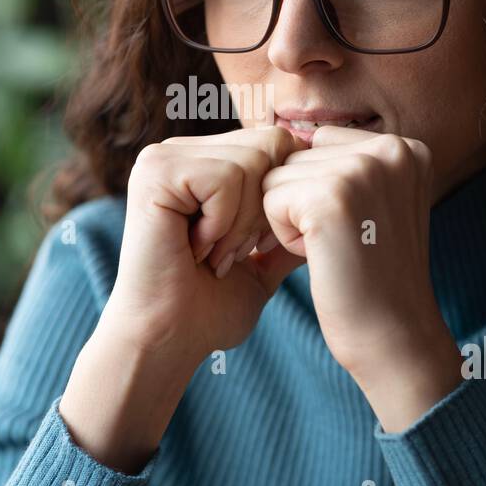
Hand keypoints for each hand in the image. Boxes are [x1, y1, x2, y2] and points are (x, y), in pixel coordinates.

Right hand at [104, 125, 309, 367]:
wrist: (167, 341)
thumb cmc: (207, 310)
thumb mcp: (263, 264)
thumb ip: (290, 230)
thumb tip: (331, 206)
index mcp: (203, 162)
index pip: (278, 144)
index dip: (281, 200)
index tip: (252, 247)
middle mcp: (180, 151)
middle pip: (272, 144)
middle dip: (267, 209)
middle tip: (233, 252)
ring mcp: (162, 158)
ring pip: (252, 162)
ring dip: (243, 223)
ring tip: (213, 254)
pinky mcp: (155, 172)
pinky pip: (226, 178)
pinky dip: (223, 223)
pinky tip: (196, 248)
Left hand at [260, 126, 463, 416]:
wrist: (394, 337)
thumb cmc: (373, 277)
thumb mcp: (373, 204)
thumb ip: (339, 165)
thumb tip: (276, 134)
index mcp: (406, 147)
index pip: (317, 143)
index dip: (315, 190)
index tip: (349, 229)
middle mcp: (391, 148)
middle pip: (295, 156)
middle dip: (300, 203)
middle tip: (342, 244)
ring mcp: (362, 170)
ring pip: (277, 177)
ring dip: (290, 220)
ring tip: (334, 250)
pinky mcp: (331, 197)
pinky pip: (269, 200)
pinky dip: (282, 236)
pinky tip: (321, 257)